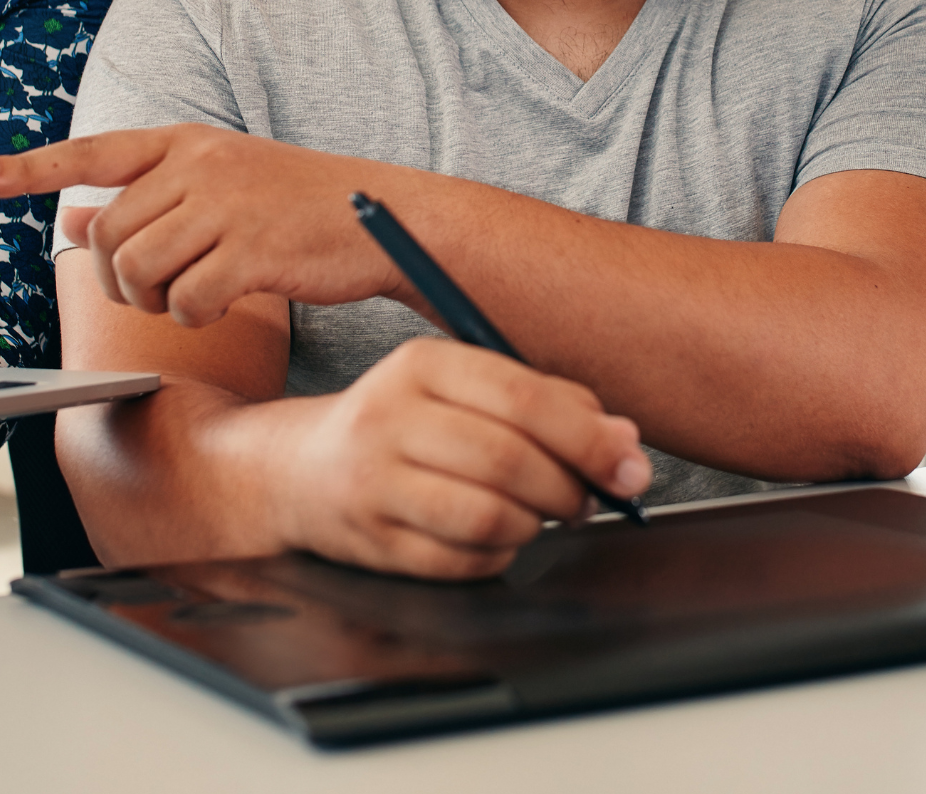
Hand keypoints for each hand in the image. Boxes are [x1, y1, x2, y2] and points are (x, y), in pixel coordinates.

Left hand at [0, 125, 409, 324]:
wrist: (385, 215)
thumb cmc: (296, 207)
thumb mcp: (219, 186)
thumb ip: (147, 197)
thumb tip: (70, 214)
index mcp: (187, 141)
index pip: (92, 151)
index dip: (29, 169)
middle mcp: (200, 164)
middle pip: (108, 233)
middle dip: (117, 277)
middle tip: (158, 289)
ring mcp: (226, 205)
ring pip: (138, 269)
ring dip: (154, 301)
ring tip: (192, 297)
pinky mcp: (253, 251)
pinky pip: (186, 301)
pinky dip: (194, 318)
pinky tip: (222, 308)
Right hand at [269, 337, 650, 578]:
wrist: (296, 470)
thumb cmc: (400, 424)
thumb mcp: (462, 387)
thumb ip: (546, 401)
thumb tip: (623, 439)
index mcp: (422, 364)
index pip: (523, 397)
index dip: (589, 436)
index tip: (628, 462)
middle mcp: (389, 417)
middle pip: (510, 460)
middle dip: (569, 488)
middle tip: (587, 498)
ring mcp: (374, 484)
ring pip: (490, 517)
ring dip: (534, 525)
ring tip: (538, 515)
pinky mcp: (370, 543)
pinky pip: (463, 562)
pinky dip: (498, 556)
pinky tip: (495, 536)